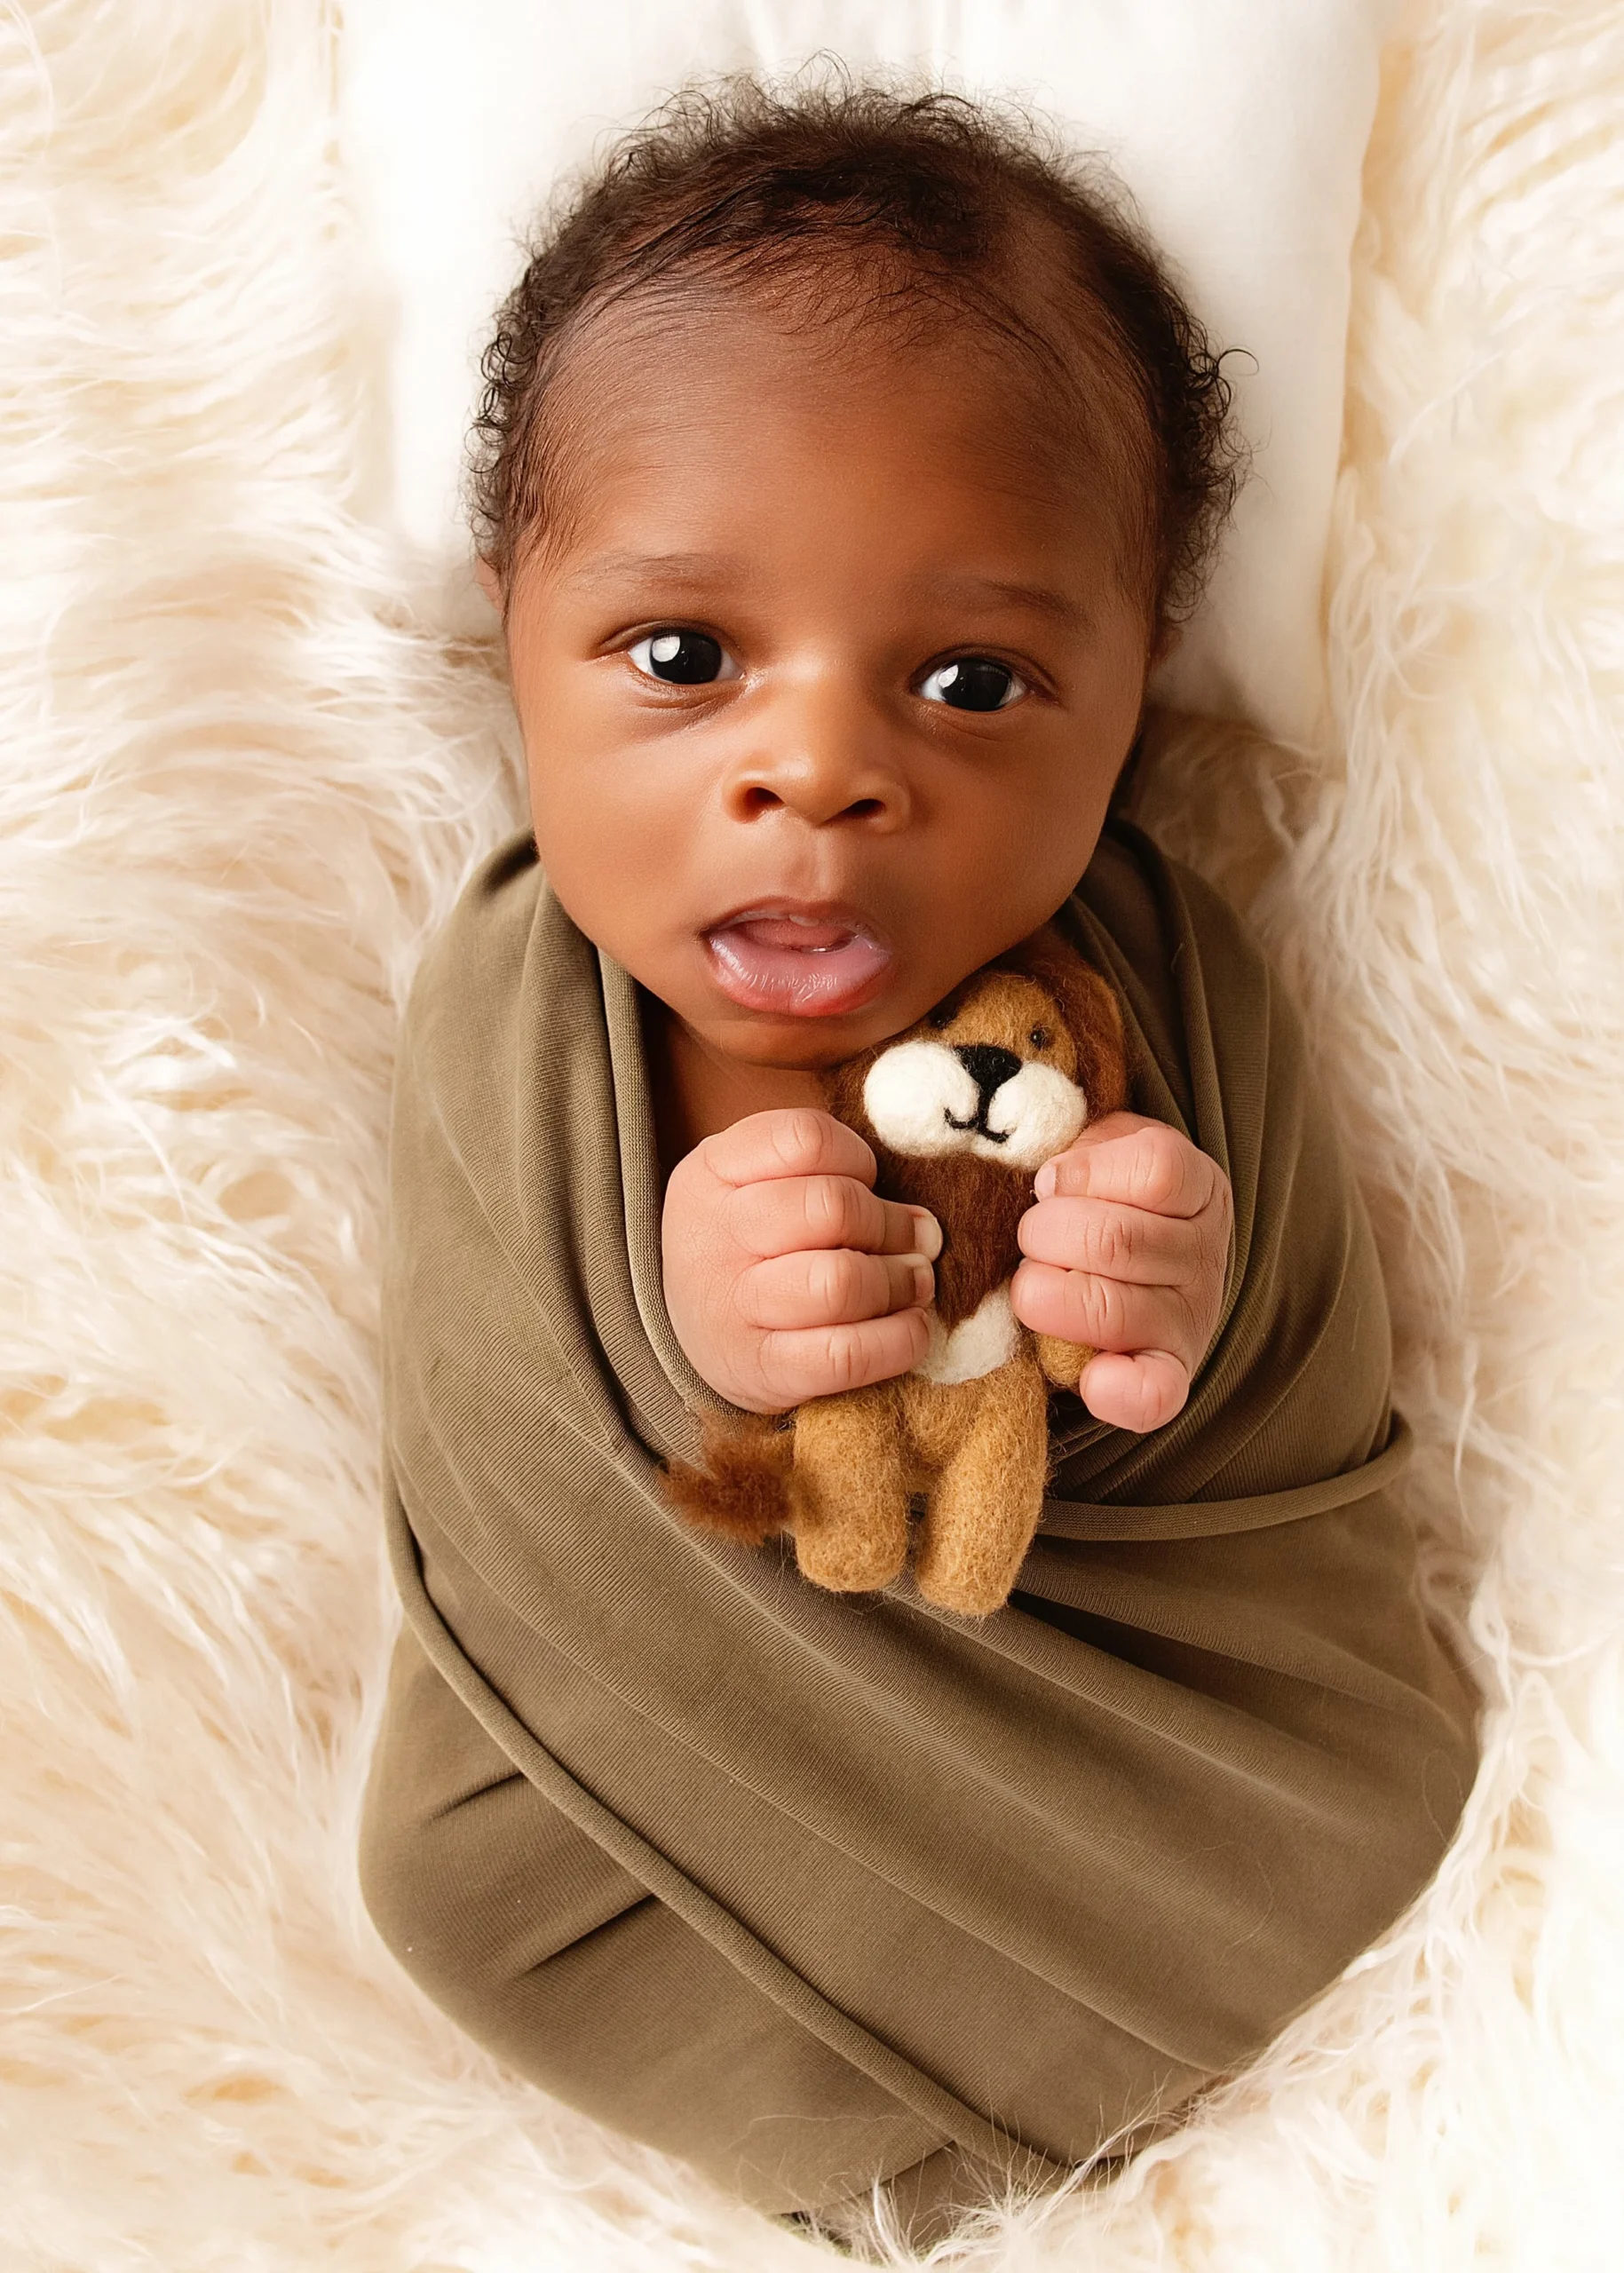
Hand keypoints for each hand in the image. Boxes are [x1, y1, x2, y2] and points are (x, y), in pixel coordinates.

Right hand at [662, 1109, 940, 1413]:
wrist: (694, 1335)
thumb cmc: (750, 1245)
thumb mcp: (757, 1184)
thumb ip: (826, 1175)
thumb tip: (923, 1223)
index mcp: (712, 1173)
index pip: (806, 1139)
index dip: (858, 1159)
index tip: (868, 1183)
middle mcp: (712, 1236)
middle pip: (832, 1207)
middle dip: (894, 1225)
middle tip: (920, 1241)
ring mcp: (731, 1308)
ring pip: (840, 1282)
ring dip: (900, 1282)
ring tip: (916, 1282)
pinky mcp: (760, 1370)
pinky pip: (845, 1355)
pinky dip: (898, 1339)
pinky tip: (911, 1328)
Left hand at [1012, 1112, 1231, 1433]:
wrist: (1141, 1269)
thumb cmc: (1105, 1198)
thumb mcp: (1106, 1147)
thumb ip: (1082, 1142)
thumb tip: (1045, 1175)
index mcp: (1199, 1189)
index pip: (1156, 1170)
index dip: (1084, 1173)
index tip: (1051, 1182)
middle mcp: (1205, 1258)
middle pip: (1115, 1240)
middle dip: (1044, 1234)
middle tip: (1030, 1238)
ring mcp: (1190, 1321)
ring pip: (1108, 1307)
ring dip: (1043, 1293)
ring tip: (1034, 1284)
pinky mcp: (1168, 1377)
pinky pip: (1151, 1395)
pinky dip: (1114, 1391)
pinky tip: (1090, 1373)